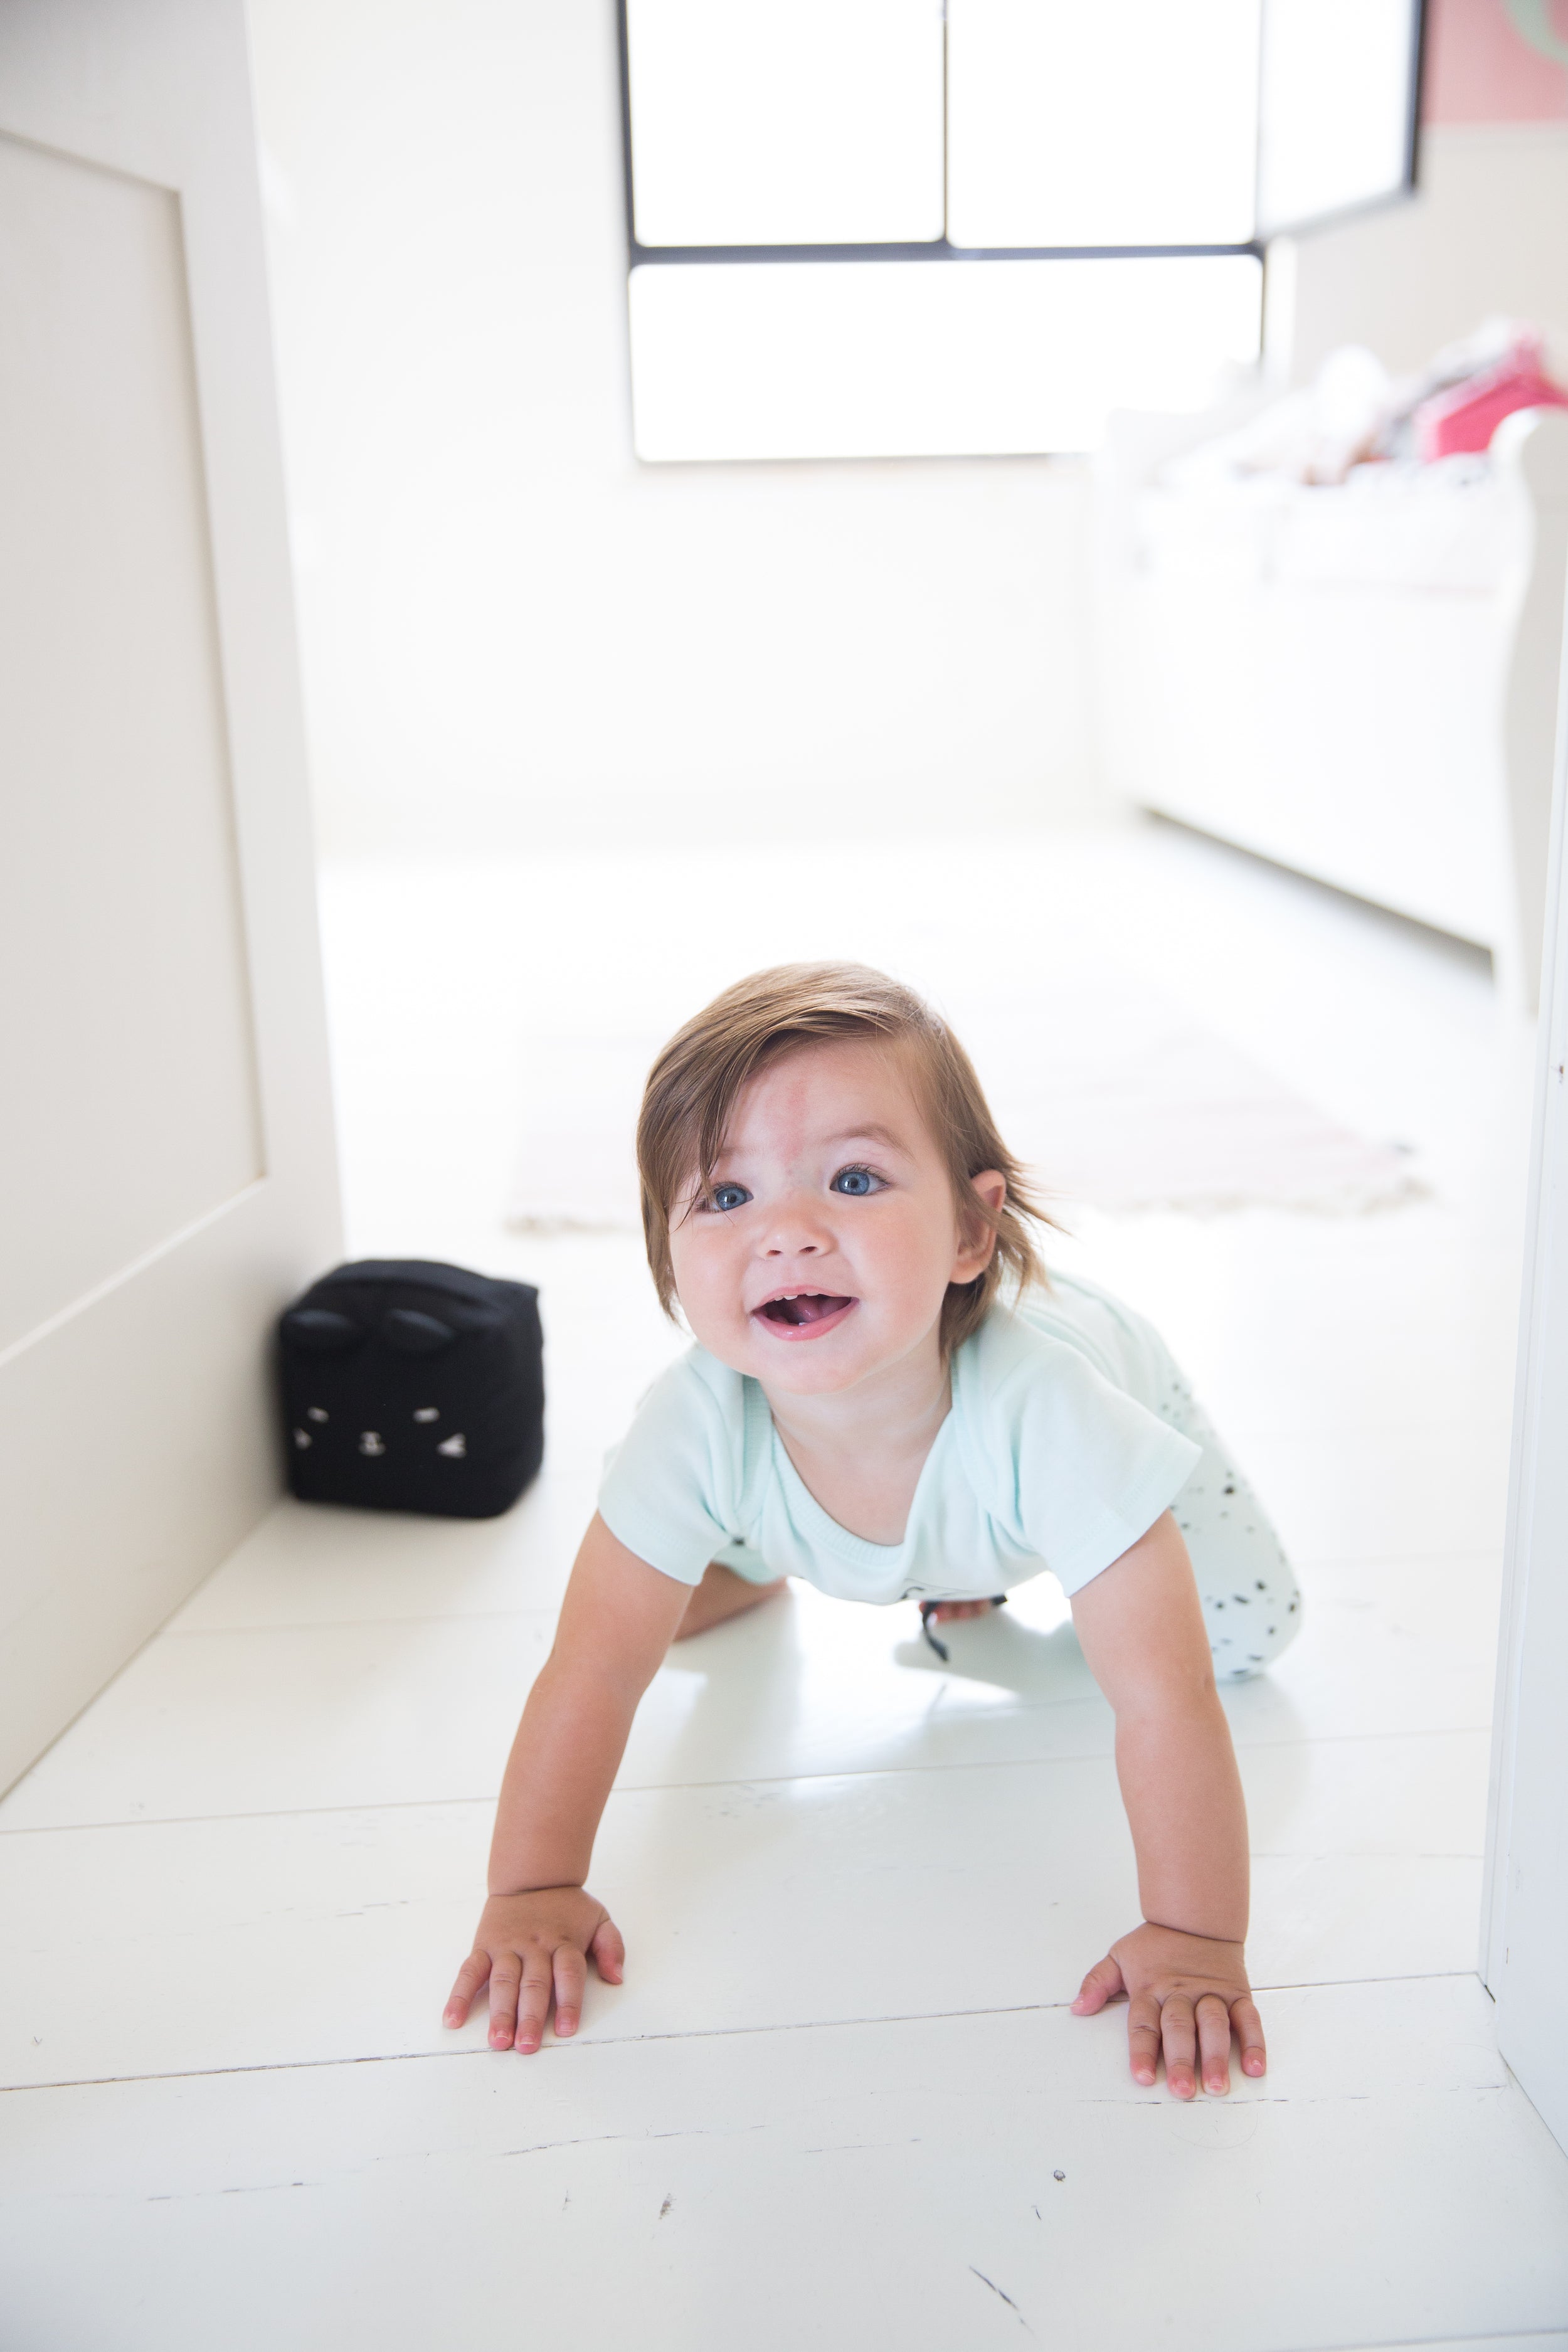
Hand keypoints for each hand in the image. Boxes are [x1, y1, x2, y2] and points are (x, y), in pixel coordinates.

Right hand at [443, 1887, 625, 2053]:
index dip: (567, 2002)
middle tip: (526, 2047)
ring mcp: (506, 1947)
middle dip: (529, 2017)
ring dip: (499, 2013)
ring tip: (497, 2041)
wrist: (532, 1876)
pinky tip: (452, 2019)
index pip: (567, 1974)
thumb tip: (617, 1978)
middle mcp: (534, 1946)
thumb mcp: (599, 1918)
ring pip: (502, 1981)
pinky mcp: (484, 1946)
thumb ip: (612, 1947)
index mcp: (563, 1942)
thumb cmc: (567, 1907)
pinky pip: (469, 1971)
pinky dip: (459, 1995)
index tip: (565, 2029)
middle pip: (533, 1984)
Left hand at [1072, 1922, 1264, 2098]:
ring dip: (1217, 2057)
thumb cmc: (1155, 1944)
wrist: (1195, 1916)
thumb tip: (1077, 2008)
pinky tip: (1255, 2067)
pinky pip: (1249, 2019)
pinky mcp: (1237, 1994)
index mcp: (1151, 1988)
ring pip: (1214, 2025)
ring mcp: (1211, 1994)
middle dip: (1180, 2060)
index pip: (1144, 2024)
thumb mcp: (1119, 1956)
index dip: (1142, 2051)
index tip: (1142, 2077)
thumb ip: (1097, 1982)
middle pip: (1179, 2028)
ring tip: (1217, 2086)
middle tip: (1183, 2091)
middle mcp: (1181, 1993)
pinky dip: (1255, 2043)